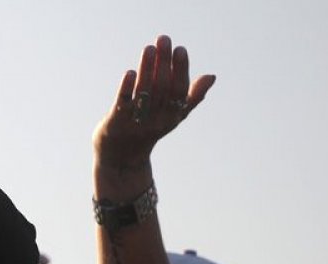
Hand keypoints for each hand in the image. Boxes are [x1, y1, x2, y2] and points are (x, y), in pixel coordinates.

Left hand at [94, 35, 214, 169]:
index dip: (180, 69)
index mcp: (171, 116)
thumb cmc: (149, 130)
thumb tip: (211, 77)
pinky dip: (127, 88)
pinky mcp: (115, 122)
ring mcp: (135, 121)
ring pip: (143, 92)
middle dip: (163, 62)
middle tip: (163, 39)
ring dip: (147, 68)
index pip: (179, 90)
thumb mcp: (173, 117)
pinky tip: (130, 72)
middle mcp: (155, 119)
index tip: (180, 49)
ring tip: (149, 48)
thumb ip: (191, 98)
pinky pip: (123, 103)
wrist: (121, 160)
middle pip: (161, 87)